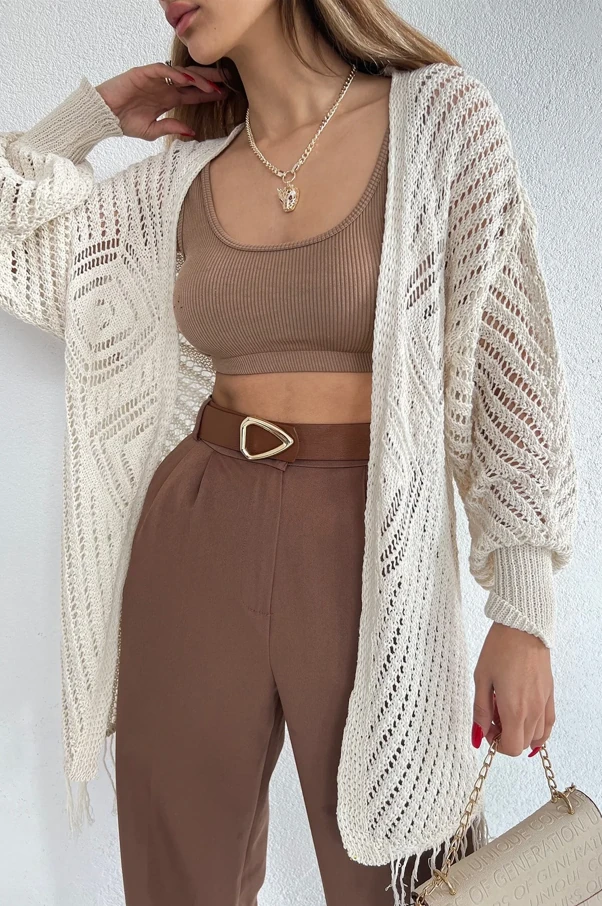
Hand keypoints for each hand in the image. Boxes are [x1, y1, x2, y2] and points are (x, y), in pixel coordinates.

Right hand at [95, 62, 227, 140]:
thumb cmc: (124, 123)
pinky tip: (188, 79)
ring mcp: (155, 78)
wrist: (104, 117)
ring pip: (181, 73)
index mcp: (167, 99)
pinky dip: (176, 73)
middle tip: (227, 81)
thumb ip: (171, 128)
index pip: (192, 93)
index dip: (208, 94)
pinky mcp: (143, 73)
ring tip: (212, 84)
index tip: (224, 95)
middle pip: (192, 80)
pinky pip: (163, 70)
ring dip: (198, 78)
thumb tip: (191, 133)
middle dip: (209, 80)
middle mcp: (164, 87)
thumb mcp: (152, 130)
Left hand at [472, 622, 554, 755]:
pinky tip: (524, 715)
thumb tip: (477, 734)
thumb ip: (480, 710)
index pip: (511, 747)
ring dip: (521, 732)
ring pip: (537, 736)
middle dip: (506, 736)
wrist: (522, 628)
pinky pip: (548, 723)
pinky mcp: (550, 694)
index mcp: (514, 709)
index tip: (486, 728)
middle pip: (523, 744)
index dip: (496, 743)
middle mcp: (533, 711)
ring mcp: (544, 703)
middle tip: (493, 715)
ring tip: (506, 710)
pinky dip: (537, 727)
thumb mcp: (481, 679)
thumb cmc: (499, 649)